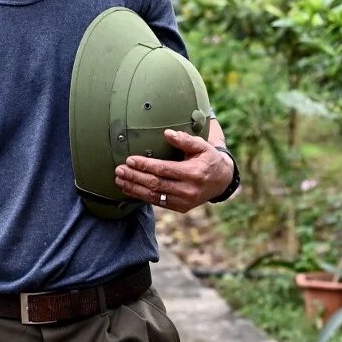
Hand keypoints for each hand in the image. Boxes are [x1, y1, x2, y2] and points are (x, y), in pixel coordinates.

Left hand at [114, 129, 232, 212]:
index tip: (130, 160)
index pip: (164, 169)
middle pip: (156, 184)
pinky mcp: (181, 208)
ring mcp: (184, 201)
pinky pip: (158, 203)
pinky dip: (142, 196)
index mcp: (193, 173)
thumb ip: (185, 140)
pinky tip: (130, 189)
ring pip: (154, 196)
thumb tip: (167, 134)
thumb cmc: (209, 159)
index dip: (145, 165)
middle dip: (135, 177)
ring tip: (119, 180)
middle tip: (119, 170)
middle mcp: (188, 190)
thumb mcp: (202, 146)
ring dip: (134, 188)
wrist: (222, 181)